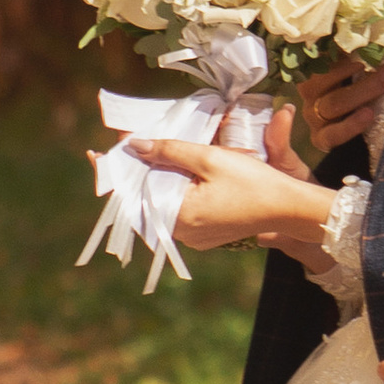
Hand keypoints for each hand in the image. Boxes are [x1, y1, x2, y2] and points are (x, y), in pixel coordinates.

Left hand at [113, 118, 333, 256]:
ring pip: (164, 205)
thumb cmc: (253, 182)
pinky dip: (177, 193)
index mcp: (179, 217)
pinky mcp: (206, 237)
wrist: (289, 208)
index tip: (94, 155)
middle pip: (147, 199)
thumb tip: (134, 145)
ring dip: (160, 182)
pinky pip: (181, 213)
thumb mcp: (209, 158)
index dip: (115, 173)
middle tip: (131, 146)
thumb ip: (169, 151)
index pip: (134, 194)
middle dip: (140, 172)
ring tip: (156, 155)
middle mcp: (182, 233)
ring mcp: (195, 238)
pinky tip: (182, 174)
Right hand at [298, 31, 383, 160]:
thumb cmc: (360, 90)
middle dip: (361, 59)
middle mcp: (311, 89)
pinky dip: (351, 125)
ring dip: (365, 89)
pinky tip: (368, 114)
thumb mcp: (364, 68)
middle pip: (329, 73)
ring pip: (334, 102)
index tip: (369, 28)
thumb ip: (375, 51)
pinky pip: (333, 134)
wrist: (353, 138)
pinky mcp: (321, 138)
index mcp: (316, 66)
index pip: (327, 49)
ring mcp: (313, 114)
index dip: (347, 38)